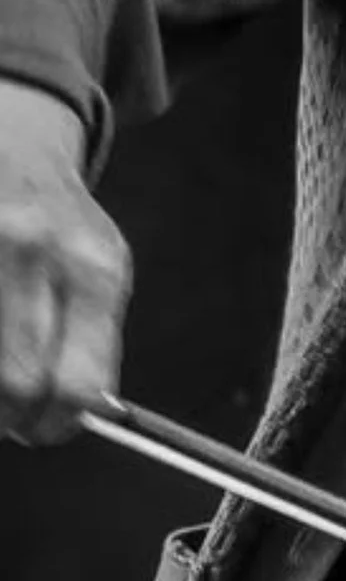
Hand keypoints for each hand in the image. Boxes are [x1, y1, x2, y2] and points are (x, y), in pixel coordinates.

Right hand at [0, 80, 128, 443]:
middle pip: (17, 383)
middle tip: (12, 418)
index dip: (58, 423)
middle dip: (12, 417)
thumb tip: (78, 414)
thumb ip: (94, 339)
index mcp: (91, 266)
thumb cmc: (58, 220)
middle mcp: (32, 253)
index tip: (46, 431)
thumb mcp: (99, 266)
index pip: (78, 381)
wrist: (11, 149)